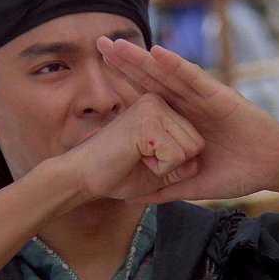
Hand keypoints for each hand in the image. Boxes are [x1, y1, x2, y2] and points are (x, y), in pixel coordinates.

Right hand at [61, 93, 203, 201]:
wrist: (82, 178)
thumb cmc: (117, 174)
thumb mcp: (159, 169)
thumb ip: (182, 165)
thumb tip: (196, 162)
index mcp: (159, 108)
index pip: (195, 141)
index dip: (175, 162)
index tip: (144, 158)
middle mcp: (157, 101)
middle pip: (197, 144)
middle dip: (173, 164)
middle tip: (141, 159)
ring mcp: (152, 108)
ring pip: (189, 150)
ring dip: (166, 166)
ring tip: (138, 158)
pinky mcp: (147, 121)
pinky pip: (175, 156)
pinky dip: (159, 169)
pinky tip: (136, 159)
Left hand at [96, 37, 278, 202]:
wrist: (272, 168)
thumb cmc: (238, 172)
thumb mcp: (192, 184)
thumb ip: (162, 189)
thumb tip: (129, 200)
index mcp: (180, 119)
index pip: (146, 96)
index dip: (123, 83)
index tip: (97, 72)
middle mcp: (188, 103)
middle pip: (151, 78)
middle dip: (125, 62)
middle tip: (99, 44)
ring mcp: (202, 97)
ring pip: (167, 74)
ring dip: (142, 58)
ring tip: (118, 44)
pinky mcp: (220, 96)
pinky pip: (194, 78)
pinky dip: (176, 65)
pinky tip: (157, 53)